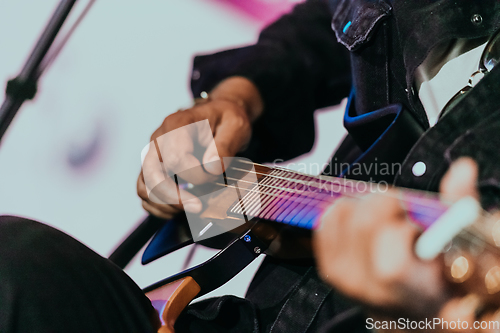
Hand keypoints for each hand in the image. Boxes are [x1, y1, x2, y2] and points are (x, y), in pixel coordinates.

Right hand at [137, 77, 262, 218]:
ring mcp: (153, 154)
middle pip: (152, 174)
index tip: (215, 176)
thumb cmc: (226, 119)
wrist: (218, 115)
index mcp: (177, 125)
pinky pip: (145, 192)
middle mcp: (158, 139)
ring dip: (166, 204)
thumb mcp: (235, 125)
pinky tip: (179, 209)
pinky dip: (158, 206)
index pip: (176, 158)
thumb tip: (210, 167)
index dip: (196, 175)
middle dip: (174, 197)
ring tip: (190, 208)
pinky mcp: (153, 167)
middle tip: (198, 207)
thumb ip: (225, 145)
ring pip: (144, 186)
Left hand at [313, 158, 479, 318]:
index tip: (412, 219)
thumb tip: (461, 169)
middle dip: (385, 204)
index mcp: (409, 285)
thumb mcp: (458, 246)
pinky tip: (361, 222)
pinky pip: (326, 220)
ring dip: (364, 205)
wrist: (407, 307)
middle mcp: (369, 285)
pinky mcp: (328, 268)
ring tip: (383, 221)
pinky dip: (344, 211)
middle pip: (364, 220)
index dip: (402, 220)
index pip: (392, 242)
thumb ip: (458, 206)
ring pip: (344, 212)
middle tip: (398, 213)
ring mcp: (343, 278)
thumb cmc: (436, 275)